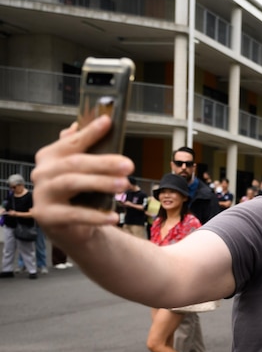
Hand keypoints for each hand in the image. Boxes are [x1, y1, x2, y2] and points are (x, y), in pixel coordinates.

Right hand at [31, 116, 132, 232]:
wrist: (70, 228)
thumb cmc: (77, 195)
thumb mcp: (81, 172)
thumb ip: (80, 149)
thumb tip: (78, 125)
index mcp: (50, 157)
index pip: (72, 142)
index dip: (90, 132)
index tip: (108, 122)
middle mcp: (43, 172)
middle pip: (75, 163)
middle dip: (104, 162)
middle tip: (128, 165)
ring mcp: (42, 194)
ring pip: (73, 183)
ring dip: (101, 183)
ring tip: (124, 184)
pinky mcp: (47, 216)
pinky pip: (74, 214)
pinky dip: (96, 216)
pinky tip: (114, 217)